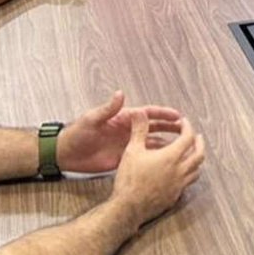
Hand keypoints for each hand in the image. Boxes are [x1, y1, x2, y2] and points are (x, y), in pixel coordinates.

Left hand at [57, 92, 184, 173]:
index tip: (178, 116)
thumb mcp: (92, 119)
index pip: (148, 114)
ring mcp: (128, 144)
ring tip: (182, 147)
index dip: (163, 114)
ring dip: (167, 143)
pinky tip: (167, 161)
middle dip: (171, 127)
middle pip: (155, 127)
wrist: (66, 154)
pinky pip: (144, 156)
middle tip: (187, 131)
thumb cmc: (77, 134)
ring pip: (152, 142)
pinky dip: (156, 157)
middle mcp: (129, 130)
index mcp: (123, 118)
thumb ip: (108, 109)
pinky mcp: (125, 158)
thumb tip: (121, 93)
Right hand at [109, 111, 205, 226]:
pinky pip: (187, 184)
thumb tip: (139, 111)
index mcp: (171, 157)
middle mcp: (180, 171)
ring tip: (192, 154)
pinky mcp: (174, 197)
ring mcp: (179, 186)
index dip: (188, 127)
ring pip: (196, 171)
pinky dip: (188, 175)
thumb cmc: (129, 178)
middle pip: (199, 154)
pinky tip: (180, 173)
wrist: (128, 208)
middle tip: (197, 137)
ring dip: (197, 160)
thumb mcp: (132, 150)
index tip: (184, 122)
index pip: (188, 137)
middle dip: (200, 143)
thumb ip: (139, 130)